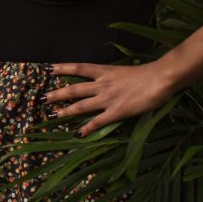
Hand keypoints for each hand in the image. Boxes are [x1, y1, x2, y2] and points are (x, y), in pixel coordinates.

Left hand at [44, 61, 177, 137]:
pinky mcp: (116, 112)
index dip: (62, 68)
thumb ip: (115, 76)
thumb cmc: (149, 73)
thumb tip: (111, 79)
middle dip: (57, 94)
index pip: (79, 68)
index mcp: (105, 71)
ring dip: (65, 111)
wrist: (160, 78)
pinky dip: (86, 128)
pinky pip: (97, 122)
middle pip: (74, 89)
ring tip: (52, 115)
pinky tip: (77, 133)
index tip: (48, 68)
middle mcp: (102, 84)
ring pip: (81, 105)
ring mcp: (107, 99)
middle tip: (42, 98)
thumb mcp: (126, 71)